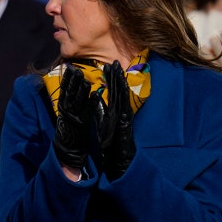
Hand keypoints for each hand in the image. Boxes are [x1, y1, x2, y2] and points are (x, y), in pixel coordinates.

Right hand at [52, 65, 95, 168]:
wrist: (68, 151)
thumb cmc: (68, 133)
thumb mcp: (65, 117)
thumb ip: (68, 104)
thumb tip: (70, 92)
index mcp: (62, 108)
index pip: (64, 90)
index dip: (66, 79)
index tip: (68, 68)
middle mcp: (67, 111)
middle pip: (70, 92)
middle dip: (73, 80)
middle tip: (76, 68)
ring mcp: (74, 117)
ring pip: (78, 100)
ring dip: (81, 88)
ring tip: (84, 77)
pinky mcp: (83, 124)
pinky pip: (88, 111)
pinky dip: (92, 102)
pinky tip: (95, 94)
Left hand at [98, 61, 135, 180]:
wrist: (121, 160)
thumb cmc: (113, 145)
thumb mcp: (105, 126)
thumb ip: (103, 113)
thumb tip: (96, 101)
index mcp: (115, 112)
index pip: (113, 93)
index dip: (111, 80)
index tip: (108, 67)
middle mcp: (121, 112)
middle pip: (118, 91)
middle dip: (116, 76)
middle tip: (113, 61)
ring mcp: (124, 116)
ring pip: (122, 95)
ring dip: (119, 81)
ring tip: (116, 68)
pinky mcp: (125, 122)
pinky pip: (123, 105)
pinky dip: (122, 95)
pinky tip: (120, 85)